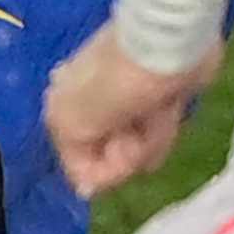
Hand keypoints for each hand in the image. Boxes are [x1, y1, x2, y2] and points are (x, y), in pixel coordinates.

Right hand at [46, 29, 209, 200]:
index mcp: (64, 114)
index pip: (82, 169)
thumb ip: (76, 164)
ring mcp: (127, 109)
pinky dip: (166, 124)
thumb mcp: (73, 123)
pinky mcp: (157, 102)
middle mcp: (92, 113)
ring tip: (156, 108)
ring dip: (152, 136)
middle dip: (131, 151)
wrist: (165, 43)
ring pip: (141, 150)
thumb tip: (86, 191)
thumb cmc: (116, 82)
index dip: (105, 171)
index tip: (119, 148)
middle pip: (113, 161)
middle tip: (137, 124)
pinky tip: (168, 104)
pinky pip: (162, 134)